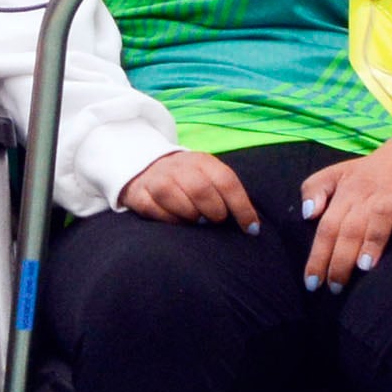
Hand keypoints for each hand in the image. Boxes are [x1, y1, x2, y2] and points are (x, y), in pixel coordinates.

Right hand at [117, 149, 258, 227]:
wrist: (145, 166)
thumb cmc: (188, 179)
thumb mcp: (208, 176)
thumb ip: (227, 193)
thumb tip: (251, 225)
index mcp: (202, 161)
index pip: (227, 182)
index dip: (242, 208)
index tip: (252, 229)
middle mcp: (178, 167)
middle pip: (202, 191)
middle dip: (214, 213)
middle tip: (215, 220)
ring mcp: (157, 180)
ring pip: (179, 203)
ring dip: (193, 217)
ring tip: (196, 219)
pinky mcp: (139, 195)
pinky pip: (158, 214)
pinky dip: (172, 222)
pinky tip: (177, 221)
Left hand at [291, 129, 391, 289]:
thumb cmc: (372, 171)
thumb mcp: (337, 172)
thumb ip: (315, 189)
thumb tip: (308, 215)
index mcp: (346, 191)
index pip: (326, 227)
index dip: (317, 255)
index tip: (311, 283)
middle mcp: (368, 194)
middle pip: (349, 228)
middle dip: (340, 259)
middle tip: (334, 288)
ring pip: (380, 219)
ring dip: (372, 242)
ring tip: (364, 268)